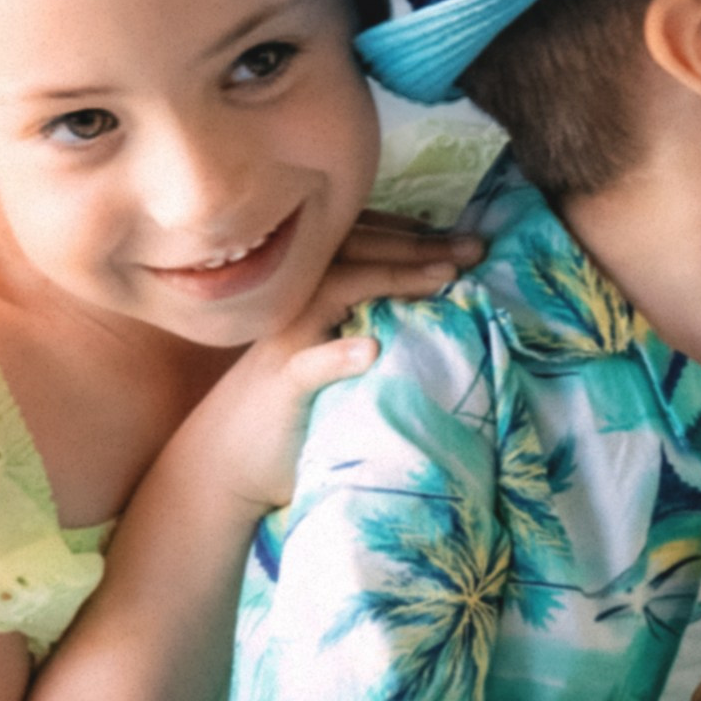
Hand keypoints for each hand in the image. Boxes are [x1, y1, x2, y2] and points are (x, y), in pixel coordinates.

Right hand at [182, 218, 477, 517]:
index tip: (462, 234)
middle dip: (419, 245)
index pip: (362, 246)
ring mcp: (286, 342)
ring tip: (444, 275)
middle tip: (477, 244)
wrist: (223, 466)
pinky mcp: (280, 385)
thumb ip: (363, 332)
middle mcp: (296, 305)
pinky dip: (338, 355)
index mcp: (309, 294)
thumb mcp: (328, 362)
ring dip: (392, 278)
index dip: (410, 234)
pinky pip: (308, 366)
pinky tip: (372, 349)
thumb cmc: (287, 413)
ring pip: (336, 291)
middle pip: (358, 255)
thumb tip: (424, 324)